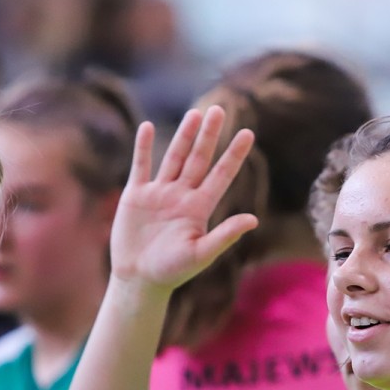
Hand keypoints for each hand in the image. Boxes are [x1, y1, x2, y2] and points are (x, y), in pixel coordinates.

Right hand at [110, 106, 257, 295]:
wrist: (138, 280)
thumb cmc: (172, 272)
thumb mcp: (201, 254)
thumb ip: (225, 235)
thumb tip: (253, 220)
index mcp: (199, 208)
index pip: (221, 175)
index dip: (234, 154)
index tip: (248, 133)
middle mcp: (182, 196)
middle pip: (199, 159)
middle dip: (209, 135)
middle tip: (219, 109)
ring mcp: (159, 194)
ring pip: (174, 158)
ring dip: (184, 136)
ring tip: (195, 114)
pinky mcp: (135, 196)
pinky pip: (141, 166)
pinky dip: (144, 147)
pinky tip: (148, 127)